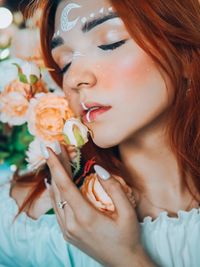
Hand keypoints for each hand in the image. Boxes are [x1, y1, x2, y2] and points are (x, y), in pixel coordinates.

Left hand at [45, 145, 141, 266]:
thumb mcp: (127, 211)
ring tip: (56, 161)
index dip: (56, 165)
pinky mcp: (67, 234)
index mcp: (85, 217)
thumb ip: (113, 188)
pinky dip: (55, 192)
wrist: (123, 264)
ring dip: (55, 178)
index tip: (50, 149)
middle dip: (55, 166)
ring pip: (55, 198)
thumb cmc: (128, 237)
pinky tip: (56, 182)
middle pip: (58, 189)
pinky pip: (57, 208)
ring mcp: (67, 230)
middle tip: (54, 149)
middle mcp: (71, 224)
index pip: (65, 185)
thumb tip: (98, 168)